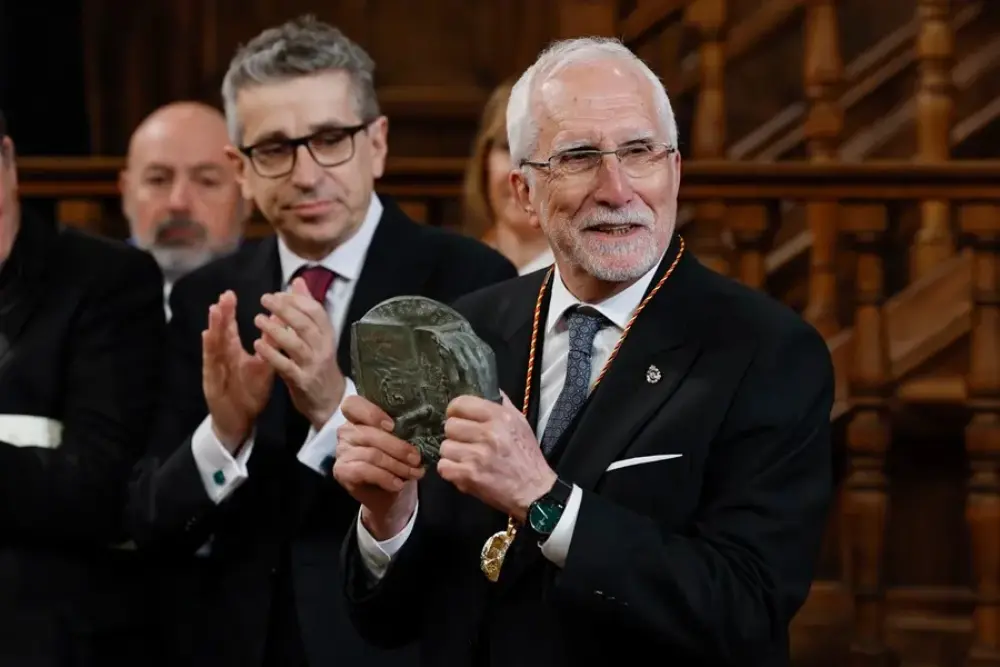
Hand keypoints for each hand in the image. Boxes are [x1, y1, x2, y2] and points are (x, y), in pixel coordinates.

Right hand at [202, 291, 274, 451]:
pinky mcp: (212, 384)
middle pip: (220, 333)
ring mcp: (216, 370)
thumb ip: (268, 345)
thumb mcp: (262, 366)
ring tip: (215, 311)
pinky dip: (209, 351)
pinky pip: (211, 366)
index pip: (230, 329)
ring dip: (214, 328)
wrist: (240, 421)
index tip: (230, 294)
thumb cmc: (249, 392)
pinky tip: (208, 338)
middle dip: (222, 315)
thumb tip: (277, 322)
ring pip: (214, 345)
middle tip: (224, 297)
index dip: (229, 313)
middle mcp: (223, 358)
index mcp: (233, 353)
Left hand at [254, 278, 345, 429]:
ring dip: (275, 330)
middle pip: (305, 325)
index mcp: (327, 335)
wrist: (329, 401)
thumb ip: (307, 309)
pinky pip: (286, 366)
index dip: (297, 300)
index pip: (316, 311)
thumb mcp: (318, 336)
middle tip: (264, 299)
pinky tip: (257, 345)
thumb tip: (298, 281)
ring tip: (257, 319)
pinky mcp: (302, 381)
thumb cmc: (319, 364)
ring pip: (295, 344)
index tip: (278, 293)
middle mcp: (323, 348)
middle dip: (285, 310)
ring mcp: (313, 366)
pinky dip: (271, 354)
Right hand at [333, 395, 425, 539]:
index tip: (392, 426)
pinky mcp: (341, 471)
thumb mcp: (400, 442)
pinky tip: (398, 484)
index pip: (353, 404)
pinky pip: (364, 470)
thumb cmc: (395, 461)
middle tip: (416, 458)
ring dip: (397, 465)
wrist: (387, 494)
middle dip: (398, 448)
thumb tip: (418, 428)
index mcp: (359, 417)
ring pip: (371, 454)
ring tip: (413, 473)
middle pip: (369, 434)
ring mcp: (341, 451)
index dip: (372, 413)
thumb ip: (401, 431)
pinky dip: (385, 477)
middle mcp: (346, 431)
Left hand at [438, 392, 556, 521]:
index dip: (456, 412)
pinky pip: (443, 467)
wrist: (534, 492)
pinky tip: (463, 471)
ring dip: (453, 455)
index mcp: (500, 417)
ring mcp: (477, 455)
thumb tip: (491, 389)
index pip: (460, 404)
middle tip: (466, 443)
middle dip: (455, 435)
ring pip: (444, 447)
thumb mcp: (521, 424)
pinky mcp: (469, 476)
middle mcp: (488, 433)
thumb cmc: (527, 457)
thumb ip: (504, 405)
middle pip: (449, 426)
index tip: (459, 419)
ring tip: (466, 459)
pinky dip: (451, 471)